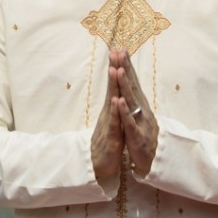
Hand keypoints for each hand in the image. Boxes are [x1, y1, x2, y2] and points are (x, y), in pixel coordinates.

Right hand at [90, 60, 124, 179]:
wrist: (98, 166)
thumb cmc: (107, 143)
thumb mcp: (112, 122)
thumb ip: (114, 106)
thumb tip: (117, 91)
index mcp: (112, 109)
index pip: (115, 85)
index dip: (118, 68)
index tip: (120, 51)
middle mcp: (109, 113)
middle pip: (112, 88)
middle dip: (115, 69)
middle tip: (115, 51)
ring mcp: (109, 124)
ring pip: (112, 102)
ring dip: (113, 86)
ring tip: (115, 69)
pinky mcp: (112, 137)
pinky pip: (115, 122)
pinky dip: (116, 111)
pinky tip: (117, 100)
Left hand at [110, 50, 157, 176]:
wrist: (151, 162)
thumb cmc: (142, 136)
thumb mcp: (138, 115)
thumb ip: (134, 99)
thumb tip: (130, 82)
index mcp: (140, 104)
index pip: (132, 81)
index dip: (126, 65)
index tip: (120, 49)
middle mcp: (142, 109)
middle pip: (132, 85)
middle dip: (125, 68)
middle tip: (120, 51)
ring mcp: (140, 122)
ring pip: (131, 101)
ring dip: (124, 85)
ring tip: (118, 70)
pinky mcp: (136, 136)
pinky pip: (129, 122)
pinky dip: (124, 112)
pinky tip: (119, 101)